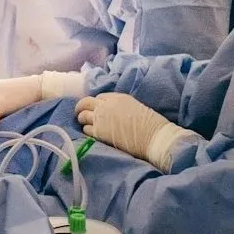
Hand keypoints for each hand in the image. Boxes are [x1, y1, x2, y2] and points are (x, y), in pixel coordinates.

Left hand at [75, 93, 196, 171]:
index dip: (96, 103)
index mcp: (117, 97)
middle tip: (80, 113)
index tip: (96, 108)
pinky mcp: (99, 132)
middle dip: (81, 107)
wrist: (152, 136)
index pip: (100, 97)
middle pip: (86, 103)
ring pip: (83, 115)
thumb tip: (115, 113)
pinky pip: (86, 129)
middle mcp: (106, 105)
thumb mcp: (135, 106)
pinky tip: (90, 133)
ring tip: (83, 123)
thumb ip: (121, 107)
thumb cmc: (150, 123)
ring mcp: (101, 118)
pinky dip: (86, 130)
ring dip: (82, 119)